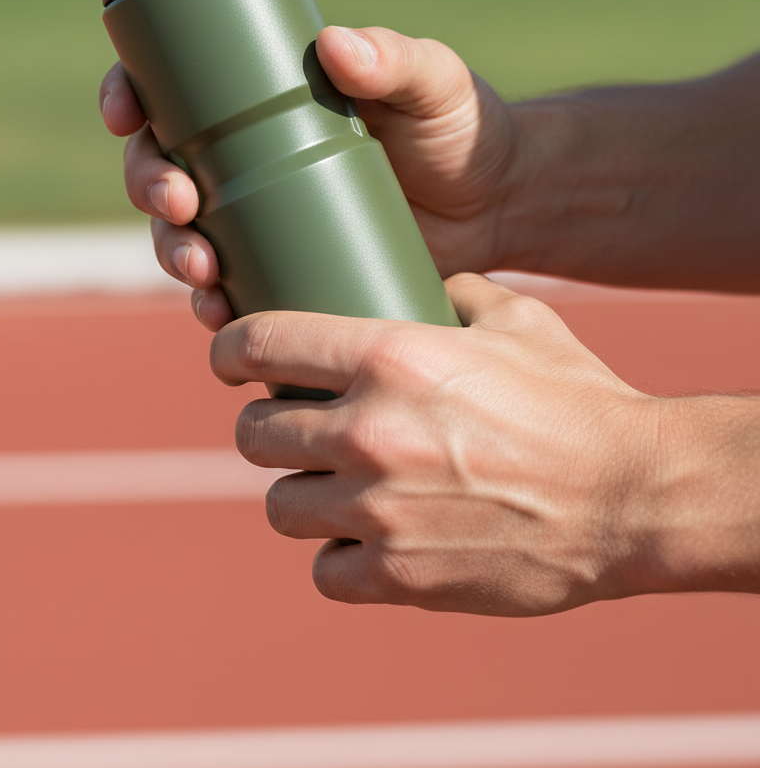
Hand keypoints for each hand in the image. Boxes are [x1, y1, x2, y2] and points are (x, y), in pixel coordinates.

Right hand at [100, 26, 514, 329]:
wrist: (497, 206)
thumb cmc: (460, 128)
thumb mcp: (432, 81)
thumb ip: (395, 57)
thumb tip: (335, 44)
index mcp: (265, 96)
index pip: (175, 86)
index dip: (130, 94)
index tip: (125, 111)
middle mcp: (249, 155)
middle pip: (162, 165)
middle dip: (148, 185)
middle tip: (180, 202)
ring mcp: (263, 216)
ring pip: (183, 232)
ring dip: (170, 251)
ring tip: (202, 270)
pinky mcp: (286, 268)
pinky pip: (227, 288)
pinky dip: (211, 303)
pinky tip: (217, 314)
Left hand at [214, 273, 662, 615]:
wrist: (632, 496)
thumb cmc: (577, 399)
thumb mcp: (518, 320)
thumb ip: (458, 291)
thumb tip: (428, 285)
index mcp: (389, 356)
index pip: (259, 343)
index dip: (229, 350)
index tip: (229, 360)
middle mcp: (369, 431)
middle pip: (254, 436)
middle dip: (266, 431)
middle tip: (294, 430)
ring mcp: (379, 511)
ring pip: (281, 507)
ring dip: (301, 496)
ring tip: (333, 489)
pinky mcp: (400, 576)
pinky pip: (325, 573)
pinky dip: (339, 559)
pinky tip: (367, 543)